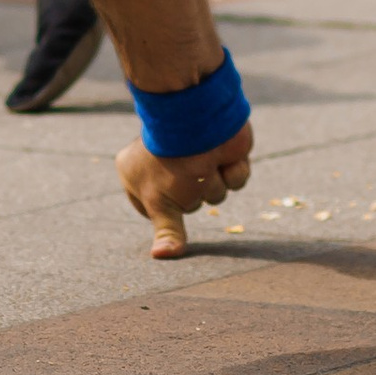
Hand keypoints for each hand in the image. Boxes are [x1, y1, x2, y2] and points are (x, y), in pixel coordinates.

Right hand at [117, 123, 252, 258]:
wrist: (200, 118)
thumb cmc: (171, 162)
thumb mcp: (161, 204)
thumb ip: (167, 232)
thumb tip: (162, 256)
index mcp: (139, 171)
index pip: (155, 208)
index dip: (166, 205)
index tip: (163, 190)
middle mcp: (169, 165)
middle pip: (190, 203)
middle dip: (194, 192)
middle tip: (186, 171)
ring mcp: (198, 157)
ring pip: (216, 194)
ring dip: (215, 183)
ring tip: (206, 161)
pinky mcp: (224, 152)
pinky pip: (236, 179)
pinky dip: (234, 171)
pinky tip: (225, 156)